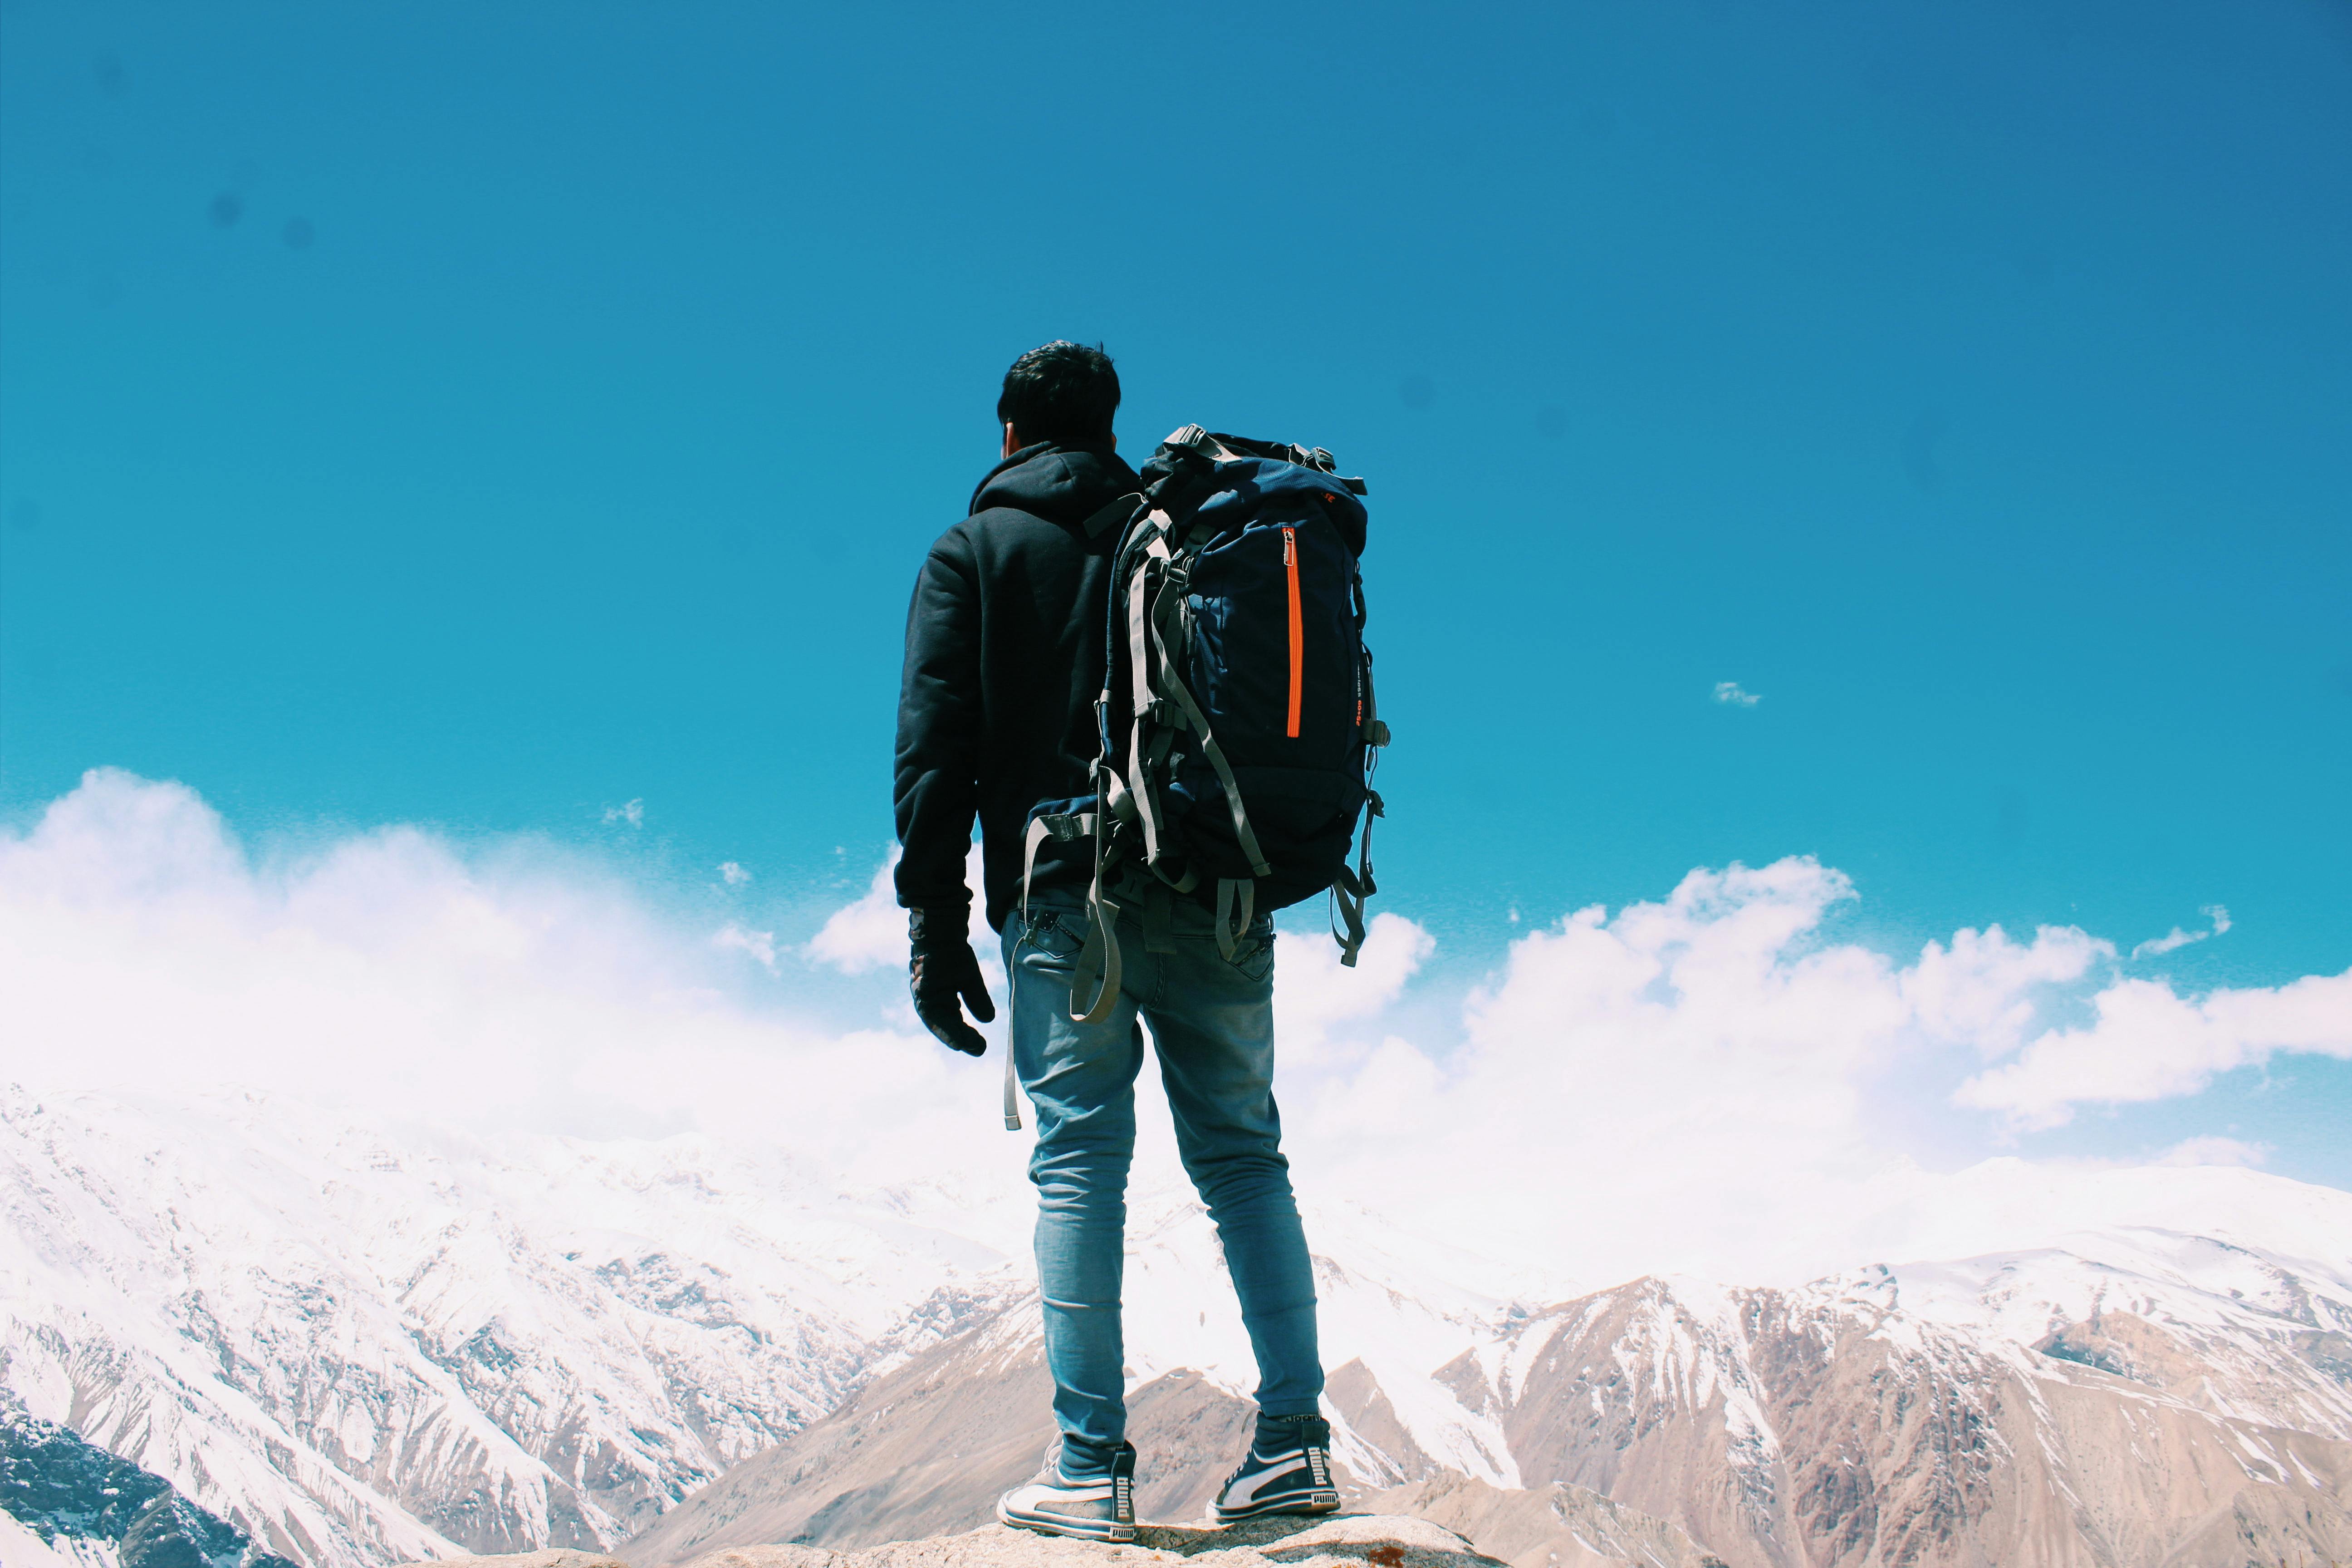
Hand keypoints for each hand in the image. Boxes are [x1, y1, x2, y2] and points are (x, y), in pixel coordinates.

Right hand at [909, 907, 995, 1055]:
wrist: (937, 932)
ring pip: (944, 1021)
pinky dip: (954, 1022)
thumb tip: (988, 1020)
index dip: (960, 1037)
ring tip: (976, 1044)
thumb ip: (977, 998)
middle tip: (981, 1049)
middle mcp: (924, 1001)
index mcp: (928, 998)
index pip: (945, 1025)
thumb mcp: (968, 974)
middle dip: (961, 1038)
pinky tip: (966, 1029)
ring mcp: (928, 997)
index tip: (975, 1047)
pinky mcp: (934, 993)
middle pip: (944, 1026)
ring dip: (958, 1032)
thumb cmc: (951, 952)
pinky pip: (944, 1012)